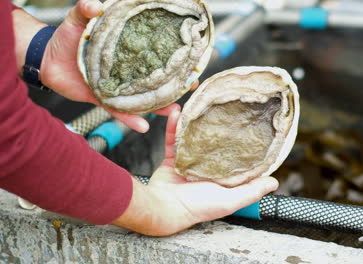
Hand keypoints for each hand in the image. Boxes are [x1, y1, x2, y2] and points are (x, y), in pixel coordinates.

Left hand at [40, 0, 198, 132]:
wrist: (46, 59)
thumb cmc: (66, 38)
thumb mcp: (77, 20)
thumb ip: (86, 10)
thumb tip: (97, 4)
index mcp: (127, 51)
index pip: (154, 54)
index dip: (173, 57)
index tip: (190, 60)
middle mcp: (127, 70)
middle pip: (155, 79)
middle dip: (174, 84)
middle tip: (190, 86)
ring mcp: (118, 86)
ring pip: (142, 99)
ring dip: (159, 106)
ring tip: (175, 111)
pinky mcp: (105, 100)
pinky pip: (120, 111)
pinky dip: (130, 120)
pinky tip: (143, 127)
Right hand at [113, 104, 278, 235]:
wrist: (164, 208)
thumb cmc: (198, 207)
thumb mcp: (230, 200)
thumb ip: (252, 191)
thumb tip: (274, 182)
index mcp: (221, 179)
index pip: (236, 161)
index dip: (243, 147)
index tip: (250, 128)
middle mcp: (206, 170)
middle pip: (215, 146)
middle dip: (219, 130)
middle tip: (226, 110)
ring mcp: (189, 163)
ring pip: (194, 139)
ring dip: (196, 124)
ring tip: (201, 107)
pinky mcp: (172, 158)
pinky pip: (174, 139)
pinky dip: (175, 126)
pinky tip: (179, 113)